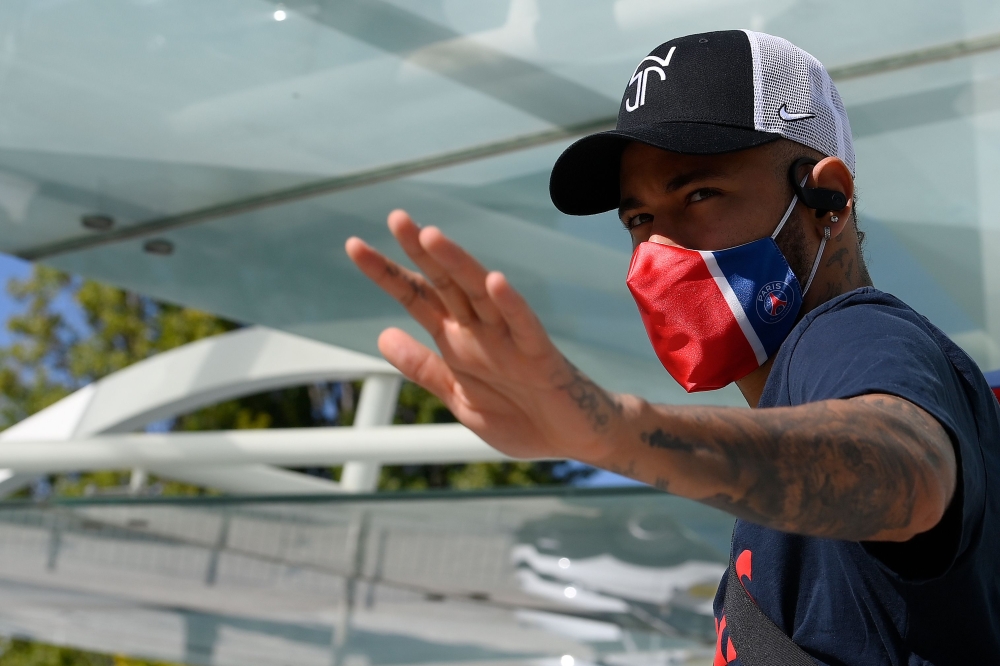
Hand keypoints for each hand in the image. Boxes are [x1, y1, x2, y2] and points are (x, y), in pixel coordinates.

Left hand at [345, 210, 624, 461]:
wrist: (569, 441)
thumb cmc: (519, 417)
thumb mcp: (458, 398)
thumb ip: (424, 368)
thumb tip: (383, 334)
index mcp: (457, 340)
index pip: (416, 297)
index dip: (387, 273)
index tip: (355, 246)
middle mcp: (480, 330)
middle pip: (445, 283)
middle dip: (421, 252)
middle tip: (397, 219)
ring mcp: (510, 338)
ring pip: (480, 293)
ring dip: (458, 265)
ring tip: (433, 237)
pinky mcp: (539, 353)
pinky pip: (524, 324)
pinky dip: (510, 304)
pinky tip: (496, 282)